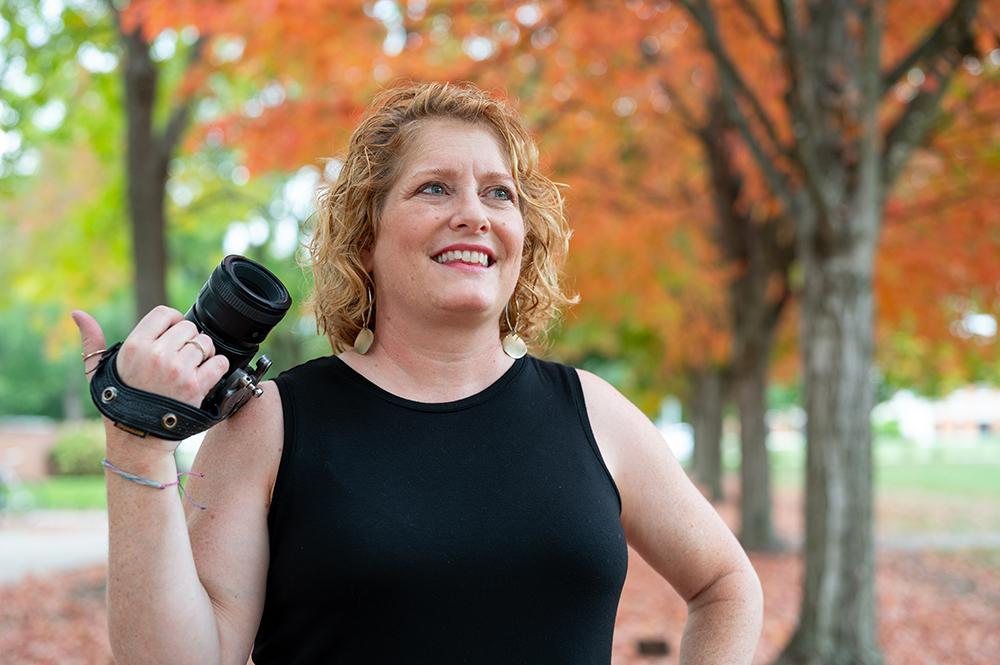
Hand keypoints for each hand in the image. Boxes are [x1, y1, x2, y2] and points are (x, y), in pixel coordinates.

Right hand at [73, 306, 229, 408]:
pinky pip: (219, 362)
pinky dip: (218, 367)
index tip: (172, 335)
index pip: (164, 314)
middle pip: (188, 327)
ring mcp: (177, 370)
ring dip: (204, 354)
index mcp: (134, 346)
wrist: (137, 440)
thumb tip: (77, 313)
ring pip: (205, 343)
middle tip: (181, 356)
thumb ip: (92, 341)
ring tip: (192, 367)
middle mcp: (156, 354)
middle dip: (188, 339)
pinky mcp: (196, 386)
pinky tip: (206, 375)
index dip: (173, 321)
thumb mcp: (98, 371)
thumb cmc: (118, 404)